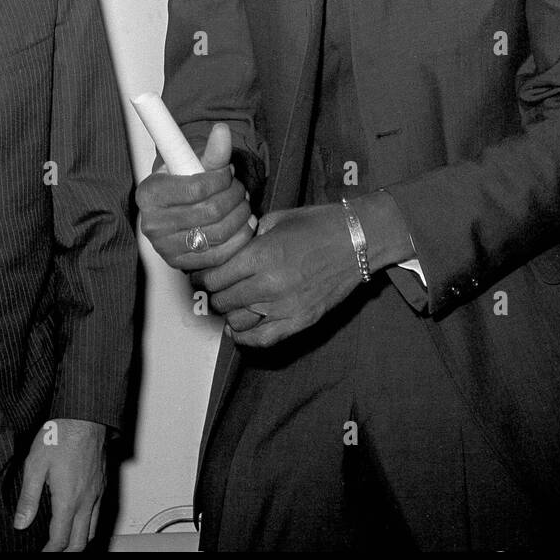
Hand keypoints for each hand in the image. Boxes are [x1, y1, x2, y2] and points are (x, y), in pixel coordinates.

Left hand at [15, 417, 107, 551]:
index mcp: (68, 499)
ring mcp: (98, 491)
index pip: (61, 539)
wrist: (86, 414)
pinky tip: (79, 516)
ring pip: (93, 529)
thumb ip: (28, 497)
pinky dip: (89, 523)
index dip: (49, 552)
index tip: (41, 554)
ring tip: (66, 541)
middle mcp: (87, 499)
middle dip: (66, 552)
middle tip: (52, 552)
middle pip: (81, 541)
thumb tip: (21, 523)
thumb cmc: (61, 434)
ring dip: (80, 540)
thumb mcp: (35, 464)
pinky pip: (99, 511)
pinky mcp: (103, 482)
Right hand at [136, 123, 254, 270]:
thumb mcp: (192, 163)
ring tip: (244, 204)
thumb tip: (223, 131)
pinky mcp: (180, 264)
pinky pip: (219, 255)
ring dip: (240, 216)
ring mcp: (166, 247)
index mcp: (150, 193)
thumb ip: (212, 151)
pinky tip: (244, 224)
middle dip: (235, 197)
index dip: (222, 179)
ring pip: (218, 234)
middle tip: (240, 189)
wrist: (175, 208)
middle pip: (211, 212)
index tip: (229, 173)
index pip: (197, 188)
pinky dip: (239, 238)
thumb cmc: (183, 182)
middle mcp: (153, 224)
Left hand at [196, 204, 363, 347]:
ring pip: (237, 322)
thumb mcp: (277, 220)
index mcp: (260, 256)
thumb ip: (249, 237)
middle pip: (223, 300)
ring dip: (230, 313)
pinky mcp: (300, 321)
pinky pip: (262, 339)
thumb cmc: (319, 225)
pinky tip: (240, 329)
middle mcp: (268, 285)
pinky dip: (246, 337)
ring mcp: (284, 307)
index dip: (203, 276)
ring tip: (233, 302)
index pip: (214, 278)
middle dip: (216, 293)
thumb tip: (229, 250)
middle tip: (217, 286)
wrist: (358, 241)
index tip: (201, 275)